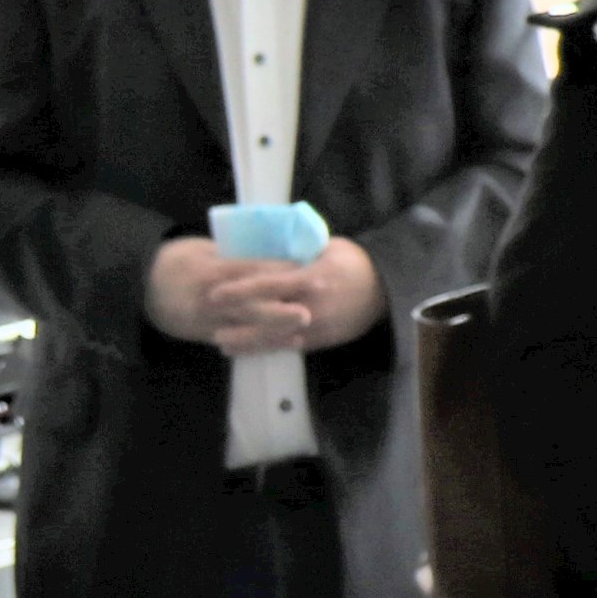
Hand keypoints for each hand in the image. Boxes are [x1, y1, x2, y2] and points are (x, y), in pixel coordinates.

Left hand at [146, 236, 384, 355]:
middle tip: (209, 321)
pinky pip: (289, 346)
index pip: (268, 284)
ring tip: (220, 343)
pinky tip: (247, 351)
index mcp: (310, 277)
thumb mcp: (326, 247)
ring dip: (247, 341)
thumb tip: (267, 246)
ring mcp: (316, 325)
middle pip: (266, 315)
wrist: (387, 289)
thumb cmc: (353, 262)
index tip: (215, 291)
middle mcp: (310, 304)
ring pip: (275, 337)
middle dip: (237, 320)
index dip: (240, 290)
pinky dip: (267, 349)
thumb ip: (296, 251)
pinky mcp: (321, 340)